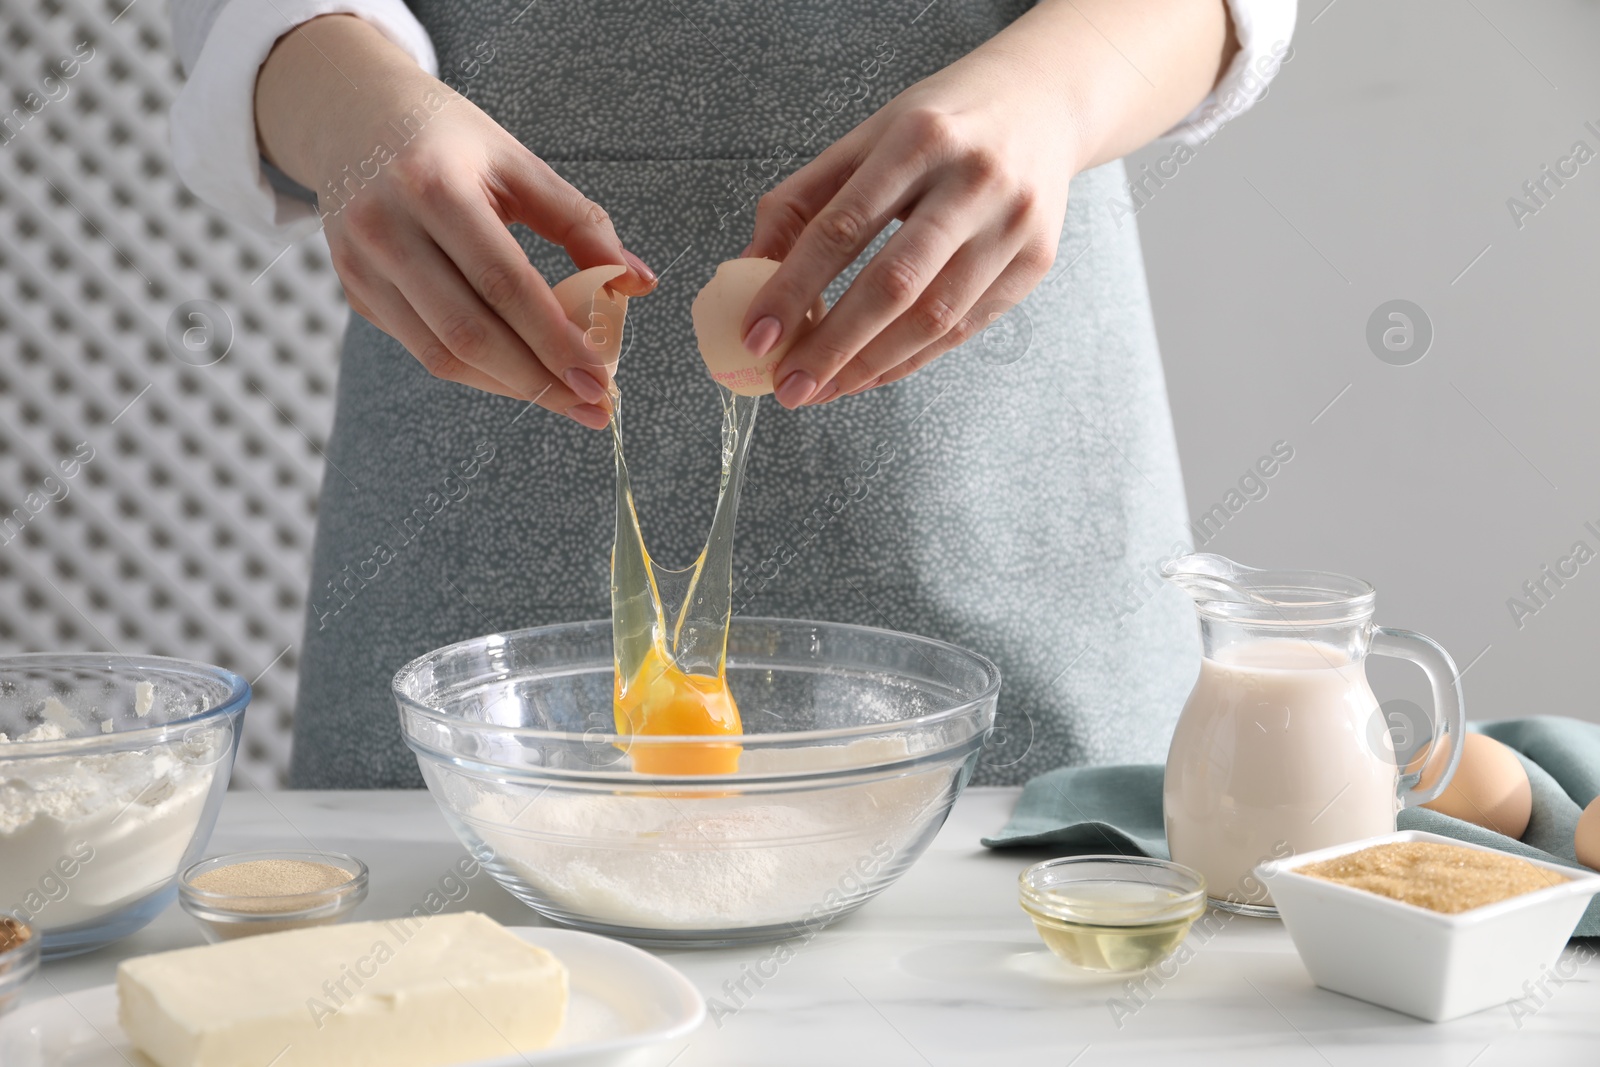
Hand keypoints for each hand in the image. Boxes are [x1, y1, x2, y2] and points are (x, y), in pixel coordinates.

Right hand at [255, 15, 653, 427]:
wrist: (352, 116)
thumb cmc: (451, 141)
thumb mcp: (519, 163)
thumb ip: (582, 224)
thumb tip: (640, 284)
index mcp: (433, 186)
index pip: (504, 283)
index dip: (555, 340)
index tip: (602, 378)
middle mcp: (385, 229)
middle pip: (469, 332)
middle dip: (540, 381)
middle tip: (595, 404)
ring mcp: (359, 266)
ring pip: (442, 355)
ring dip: (511, 387)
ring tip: (566, 398)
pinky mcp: (355, 293)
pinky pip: (423, 350)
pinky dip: (479, 372)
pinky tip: (522, 375)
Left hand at [742, 47, 1074, 407]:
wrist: (1042, 104)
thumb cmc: (938, 126)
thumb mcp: (866, 139)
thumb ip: (804, 201)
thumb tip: (745, 273)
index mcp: (918, 139)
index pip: (842, 227)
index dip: (793, 288)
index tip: (756, 337)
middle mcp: (973, 180)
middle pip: (893, 283)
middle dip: (832, 346)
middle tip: (787, 387)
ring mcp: (1012, 224)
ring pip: (933, 319)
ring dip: (869, 366)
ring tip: (822, 390)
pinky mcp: (1035, 262)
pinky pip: (963, 329)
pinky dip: (908, 360)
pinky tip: (867, 374)